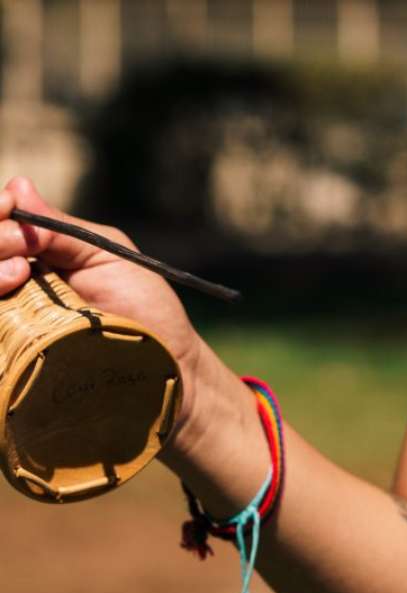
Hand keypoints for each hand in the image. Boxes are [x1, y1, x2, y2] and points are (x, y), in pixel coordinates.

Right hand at [0, 176, 207, 439]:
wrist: (166, 366)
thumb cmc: (146, 308)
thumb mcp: (107, 256)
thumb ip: (61, 228)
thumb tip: (18, 186)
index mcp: (30, 255)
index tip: (9, 208)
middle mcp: (10, 286)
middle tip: (19, 244)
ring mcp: (10, 322)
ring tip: (21, 272)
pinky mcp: (11, 356)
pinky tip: (13, 290)